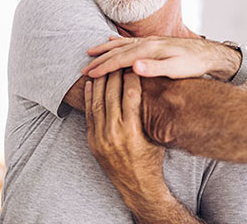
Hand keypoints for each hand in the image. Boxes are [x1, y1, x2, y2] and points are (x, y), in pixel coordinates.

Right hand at [82, 36, 240, 80]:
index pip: (121, 59)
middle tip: (83, 68)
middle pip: (118, 50)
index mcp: (150, 50)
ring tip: (91, 53)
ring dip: (105, 49)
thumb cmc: (193, 65)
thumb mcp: (176, 69)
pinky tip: (112, 42)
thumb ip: (155, 68)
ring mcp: (151, 41)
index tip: (89, 75)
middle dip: (100, 59)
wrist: (208, 54)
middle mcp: (148, 43)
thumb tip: (134, 66)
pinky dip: (118, 42)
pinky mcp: (155, 43)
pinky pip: (130, 42)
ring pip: (122, 44)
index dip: (103, 67)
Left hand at [84, 69, 165, 203]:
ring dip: (99, 83)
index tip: (133, 64)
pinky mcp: (92, 142)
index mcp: (133, 130)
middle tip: (117, 61)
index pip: (131, 94)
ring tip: (103, 68)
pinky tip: (90, 85)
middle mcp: (114, 133)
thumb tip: (157, 89)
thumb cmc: (152, 159)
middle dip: (115, 75)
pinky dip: (89, 98)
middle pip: (112, 95)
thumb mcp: (156, 136)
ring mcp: (100, 138)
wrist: (138, 185)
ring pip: (97, 103)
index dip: (131, 77)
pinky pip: (89, 115)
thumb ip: (151, 114)